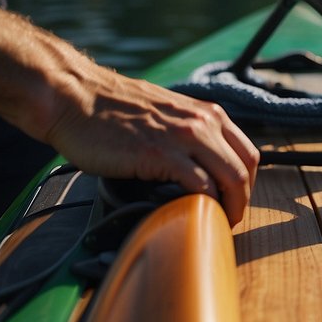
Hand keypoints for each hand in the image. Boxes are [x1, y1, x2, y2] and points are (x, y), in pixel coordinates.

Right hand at [42, 69, 259, 226]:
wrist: (74, 98)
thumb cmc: (112, 111)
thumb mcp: (166, 116)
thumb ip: (189, 137)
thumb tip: (201, 171)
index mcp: (207, 114)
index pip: (248, 153)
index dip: (247, 184)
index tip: (234, 202)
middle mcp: (203, 122)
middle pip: (246, 169)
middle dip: (242, 200)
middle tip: (228, 220)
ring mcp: (184, 137)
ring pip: (231, 178)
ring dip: (229, 207)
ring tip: (216, 224)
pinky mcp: (161, 154)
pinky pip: (200, 185)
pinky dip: (204, 204)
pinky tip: (194, 215)